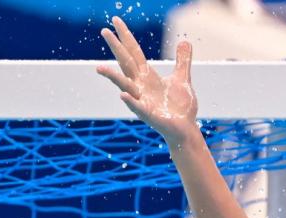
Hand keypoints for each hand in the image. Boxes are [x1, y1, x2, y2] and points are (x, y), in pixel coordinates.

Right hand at [96, 17, 197, 142]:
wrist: (185, 129)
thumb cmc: (180, 106)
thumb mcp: (182, 78)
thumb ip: (182, 61)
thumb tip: (185, 41)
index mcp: (147, 76)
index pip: (134, 52)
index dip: (126, 37)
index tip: (115, 21)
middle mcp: (141, 86)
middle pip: (126, 63)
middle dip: (116, 48)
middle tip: (104, 31)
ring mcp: (142, 100)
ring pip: (125, 86)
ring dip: (113, 77)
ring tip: (99, 67)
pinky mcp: (149, 115)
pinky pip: (138, 107)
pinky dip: (130, 101)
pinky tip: (123, 94)